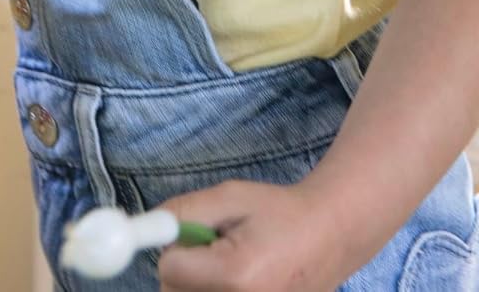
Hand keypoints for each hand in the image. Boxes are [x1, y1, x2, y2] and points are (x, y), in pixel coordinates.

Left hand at [154, 180, 345, 291]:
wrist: (329, 237)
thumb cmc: (280, 212)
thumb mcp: (231, 196)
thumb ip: (185, 211)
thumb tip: (149, 227)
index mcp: (236, 274)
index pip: (169, 268)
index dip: (177, 246)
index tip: (199, 233)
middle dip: (184, 270)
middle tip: (216, 249)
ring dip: (195, 284)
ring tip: (231, 266)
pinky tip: (237, 283)